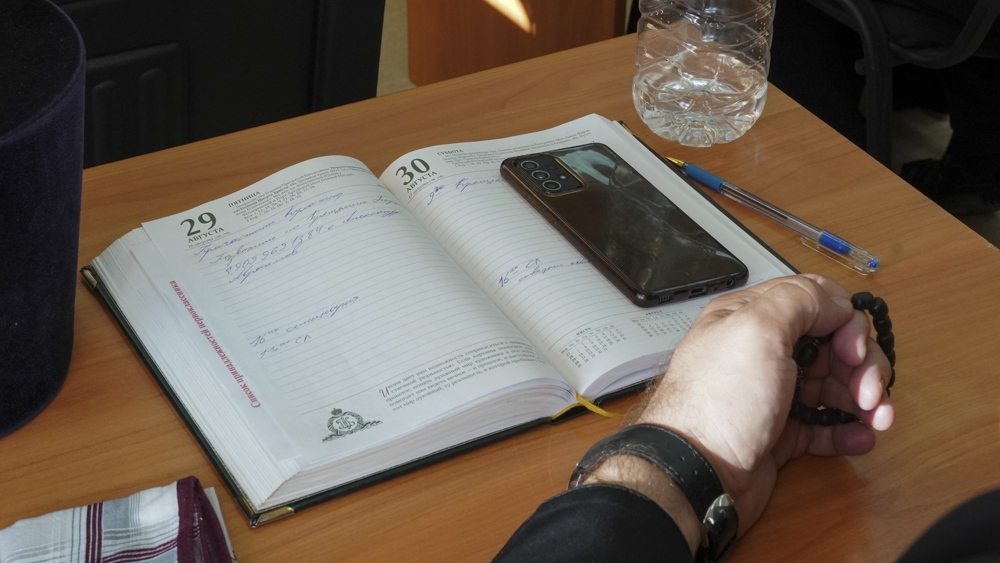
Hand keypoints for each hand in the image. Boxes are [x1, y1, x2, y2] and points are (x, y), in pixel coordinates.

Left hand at [633, 274, 894, 535]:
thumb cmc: (723, 398)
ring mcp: (774, 393)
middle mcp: (763, 350)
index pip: (813, 299)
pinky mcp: (783, 432)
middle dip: (862, 364)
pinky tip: (862, 438)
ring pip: (836, 384)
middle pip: (832, 343)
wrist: (699, 472)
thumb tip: (838, 303)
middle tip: (869, 391)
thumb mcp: (756, 330)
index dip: (843, 319)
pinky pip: (827, 424)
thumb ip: (799, 300)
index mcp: (751, 317)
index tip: (851, 348)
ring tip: (877, 419)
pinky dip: (850, 429)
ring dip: (865, 398)